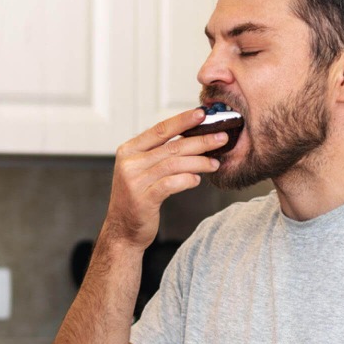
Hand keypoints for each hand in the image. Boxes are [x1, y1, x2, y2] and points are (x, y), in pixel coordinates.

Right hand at [103, 108, 227, 249]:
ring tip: (215, 163)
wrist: (122, 230)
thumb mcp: (142, 171)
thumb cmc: (137, 199)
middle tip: (220, 137)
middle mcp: (130, 163)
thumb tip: (191, 139)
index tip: (202, 114)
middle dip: (200, 141)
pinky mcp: (143, 199)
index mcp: (129, 150)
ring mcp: (135, 181)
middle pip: (172, 147)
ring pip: (174, 164)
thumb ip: (159, 154)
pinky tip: (197, 180)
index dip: (182, 120)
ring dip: (199, 162)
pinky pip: (171, 184)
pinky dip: (187, 180)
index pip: (160, 130)